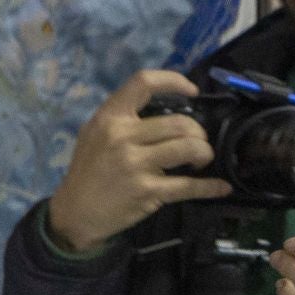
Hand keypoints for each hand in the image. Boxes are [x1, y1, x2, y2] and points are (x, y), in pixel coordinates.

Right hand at [44, 70, 232, 251]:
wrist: (74, 213)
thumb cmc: (87, 172)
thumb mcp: (94, 135)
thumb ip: (122, 119)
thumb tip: (163, 106)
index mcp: (110, 118)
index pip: (144, 83)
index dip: (174, 81)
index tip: (191, 92)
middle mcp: (122, 137)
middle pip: (180, 123)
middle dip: (199, 132)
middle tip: (198, 142)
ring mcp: (135, 165)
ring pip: (189, 148)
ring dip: (204, 153)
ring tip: (201, 159)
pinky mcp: (147, 191)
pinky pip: (188, 186)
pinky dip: (209, 186)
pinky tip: (220, 187)